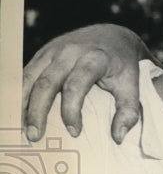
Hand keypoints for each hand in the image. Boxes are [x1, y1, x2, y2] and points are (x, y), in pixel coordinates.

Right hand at [23, 25, 152, 143]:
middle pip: (47, 82)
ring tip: (22, 128)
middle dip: (38, 111)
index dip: (72, 110)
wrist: (113, 36)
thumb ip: (128, 111)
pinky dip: (21, 93)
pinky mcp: (43, 52)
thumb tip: (118, 138)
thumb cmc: (123, 66)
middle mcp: (70, 51)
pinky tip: (19, 113)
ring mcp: (53, 50)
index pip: (77, 85)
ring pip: (31, 77)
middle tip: (34, 136)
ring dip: (23, 104)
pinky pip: (27, 73)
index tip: (74, 132)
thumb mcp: (132, 85)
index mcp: (94, 58)